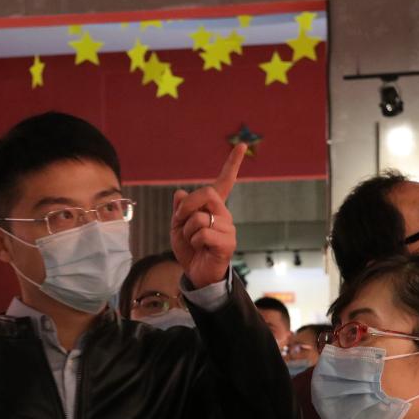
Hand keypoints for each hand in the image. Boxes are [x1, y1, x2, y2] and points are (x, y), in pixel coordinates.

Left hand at [171, 143, 245, 287]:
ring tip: (193, 242)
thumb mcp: (177, 226)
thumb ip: (179, 210)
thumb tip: (180, 193)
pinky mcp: (228, 243)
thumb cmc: (189, 249)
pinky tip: (199, 248)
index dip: (232, 163)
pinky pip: (203, 233)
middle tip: (180, 221)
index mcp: (214, 207)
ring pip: (200, 217)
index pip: (225, 181)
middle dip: (186, 207)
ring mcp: (228, 228)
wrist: (196, 274)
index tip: (241, 145)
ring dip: (187, 230)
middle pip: (206, 193)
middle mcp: (225, 214)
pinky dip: (193, 241)